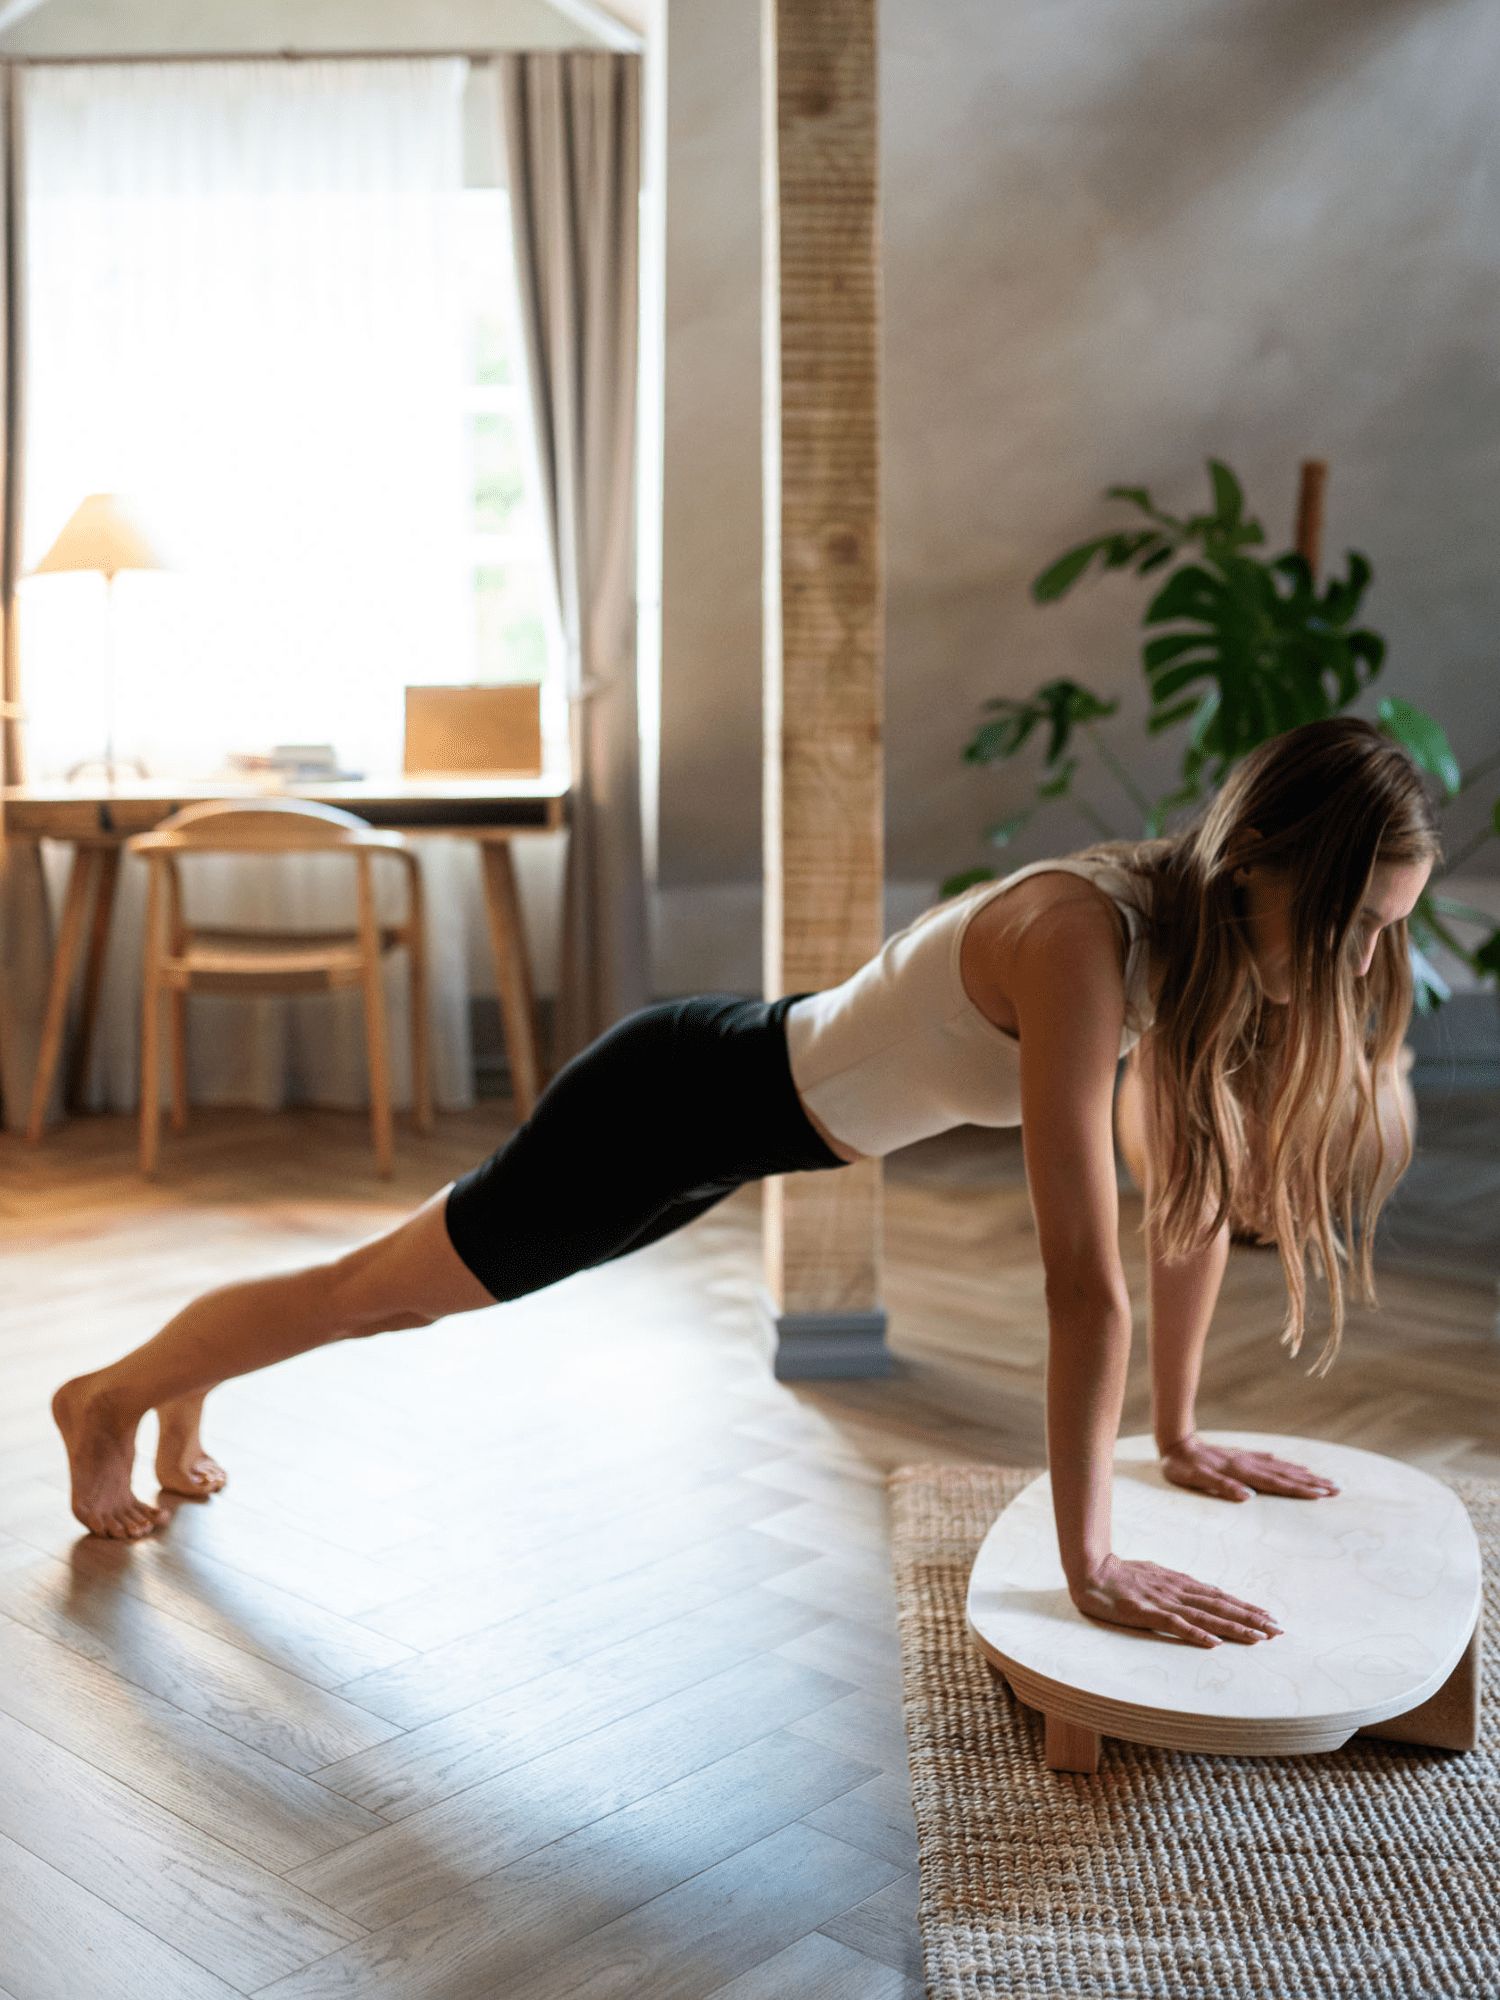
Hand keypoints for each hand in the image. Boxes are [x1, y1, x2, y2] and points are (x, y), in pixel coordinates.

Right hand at [1072, 1552, 1280, 1647]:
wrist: (1091, 1571)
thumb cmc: (1122, 1574)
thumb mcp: (1157, 1574)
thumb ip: (1181, 1585)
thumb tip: (1207, 1590)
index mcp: (1181, 1583)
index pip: (1220, 1598)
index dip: (1246, 1608)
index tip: (1270, 1618)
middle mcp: (1178, 1591)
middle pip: (1221, 1606)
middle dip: (1251, 1619)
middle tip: (1278, 1631)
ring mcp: (1164, 1601)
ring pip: (1206, 1616)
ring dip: (1235, 1627)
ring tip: (1259, 1638)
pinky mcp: (1147, 1613)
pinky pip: (1176, 1625)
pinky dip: (1197, 1634)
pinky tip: (1215, 1643)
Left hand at [1159, 1434, 1339, 1502]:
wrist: (1175, 1442)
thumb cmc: (1183, 1466)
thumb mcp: (1196, 1480)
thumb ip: (1222, 1487)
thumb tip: (1248, 1498)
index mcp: (1241, 1472)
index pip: (1277, 1484)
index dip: (1301, 1490)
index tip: (1323, 1495)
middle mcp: (1249, 1464)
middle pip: (1287, 1476)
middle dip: (1313, 1483)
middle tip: (1338, 1489)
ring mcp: (1246, 1459)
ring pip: (1282, 1468)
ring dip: (1304, 1474)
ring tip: (1325, 1479)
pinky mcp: (1240, 1456)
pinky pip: (1270, 1462)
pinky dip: (1286, 1465)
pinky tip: (1294, 1466)